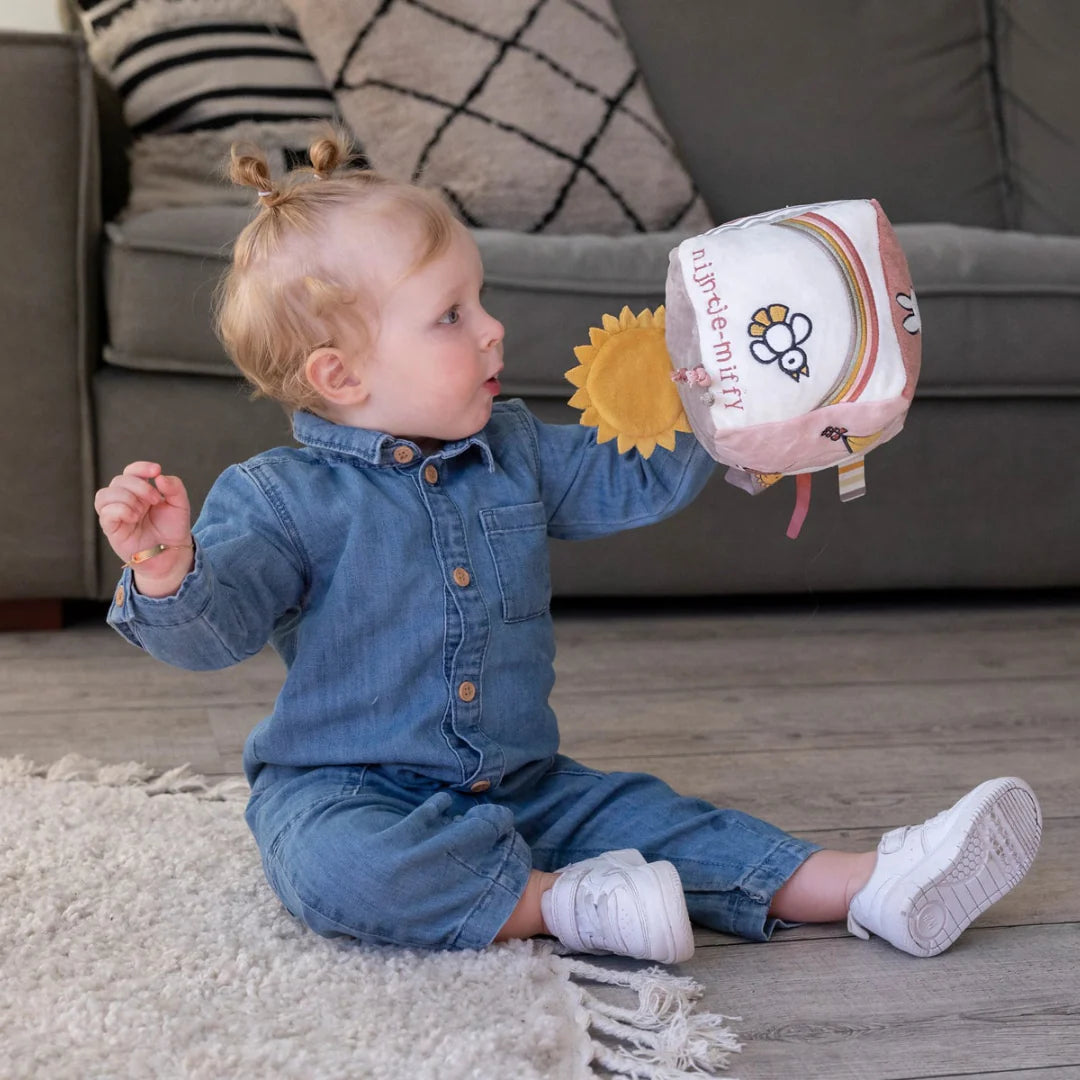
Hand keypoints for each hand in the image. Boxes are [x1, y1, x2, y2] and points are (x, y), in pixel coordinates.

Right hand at [94, 461, 192, 575]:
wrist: (172, 554)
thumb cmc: (172, 529)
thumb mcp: (180, 505)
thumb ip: (174, 487)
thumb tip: (159, 477)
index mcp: (139, 492)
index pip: (130, 471)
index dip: (140, 467)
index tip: (156, 470)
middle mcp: (125, 500)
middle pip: (119, 480)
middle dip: (139, 486)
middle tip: (156, 500)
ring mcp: (116, 514)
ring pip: (104, 494)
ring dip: (126, 497)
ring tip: (142, 511)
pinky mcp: (112, 529)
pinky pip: (105, 513)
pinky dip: (120, 510)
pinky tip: (134, 517)